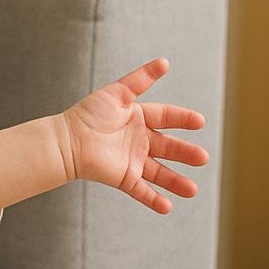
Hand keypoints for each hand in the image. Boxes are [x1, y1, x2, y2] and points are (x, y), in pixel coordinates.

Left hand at [60, 56, 209, 213]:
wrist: (66, 139)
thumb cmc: (89, 114)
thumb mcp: (117, 93)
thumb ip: (140, 79)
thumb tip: (164, 62)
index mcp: (138, 118)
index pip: (166, 117)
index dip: (182, 118)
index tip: (199, 121)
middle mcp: (139, 140)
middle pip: (168, 147)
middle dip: (185, 152)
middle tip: (202, 158)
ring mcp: (133, 160)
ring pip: (160, 173)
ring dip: (176, 182)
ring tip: (192, 190)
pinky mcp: (124, 177)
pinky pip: (142, 190)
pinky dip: (154, 199)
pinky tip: (167, 206)